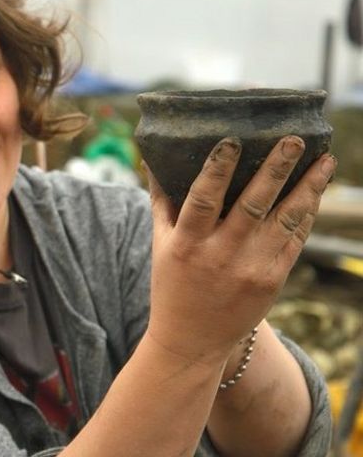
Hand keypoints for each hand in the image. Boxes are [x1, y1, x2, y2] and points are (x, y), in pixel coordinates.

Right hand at [144, 136, 335, 364]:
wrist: (192, 341)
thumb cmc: (172, 285)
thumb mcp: (160, 245)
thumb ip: (162, 202)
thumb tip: (154, 160)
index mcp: (187, 244)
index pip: (203, 200)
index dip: (217, 169)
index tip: (232, 141)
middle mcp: (220, 255)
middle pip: (253, 204)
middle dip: (276, 169)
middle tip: (293, 139)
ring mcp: (251, 269)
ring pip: (285, 220)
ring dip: (309, 187)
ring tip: (325, 160)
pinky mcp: (273, 280)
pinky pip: (295, 240)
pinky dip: (308, 213)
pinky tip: (317, 191)